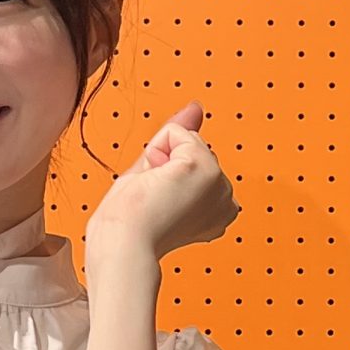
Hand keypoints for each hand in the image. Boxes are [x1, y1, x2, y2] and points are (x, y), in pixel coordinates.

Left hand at [86, 102, 240, 266]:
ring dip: (161, 160)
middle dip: (165, 164)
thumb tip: (196, 107)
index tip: (159, 203)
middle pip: (192, 148)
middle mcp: (225, 201)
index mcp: (217, 211)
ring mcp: (219, 185)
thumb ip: (180, 140)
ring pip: (186, 140)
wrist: (125, 242)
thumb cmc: (132, 224)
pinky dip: (157, 151)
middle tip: (155, 199)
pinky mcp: (205, 168)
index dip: (167, 174)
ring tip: (156, 193)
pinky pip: (175, 133)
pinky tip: (158, 182)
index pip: (194, 163)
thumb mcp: (156, 174)